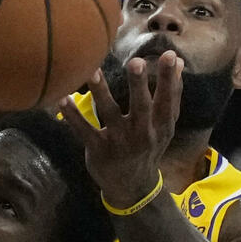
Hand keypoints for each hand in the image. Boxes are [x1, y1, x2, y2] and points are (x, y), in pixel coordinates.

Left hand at [60, 51, 182, 208]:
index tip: (169, 55)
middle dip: (138, 84)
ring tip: (91, 71)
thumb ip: (172, 95)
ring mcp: (119, 142)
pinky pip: (84, 130)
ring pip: (109, 113)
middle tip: (136, 62)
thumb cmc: (149, 146)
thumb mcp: (165, 125)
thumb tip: (178, 61)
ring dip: (100, 91)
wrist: (132, 186)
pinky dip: (73, 116)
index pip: (167, 100)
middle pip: (141, 106)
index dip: (168, 79)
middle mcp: (141, 133)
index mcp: (160, 126)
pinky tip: (62, 99)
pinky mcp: (98, 150)